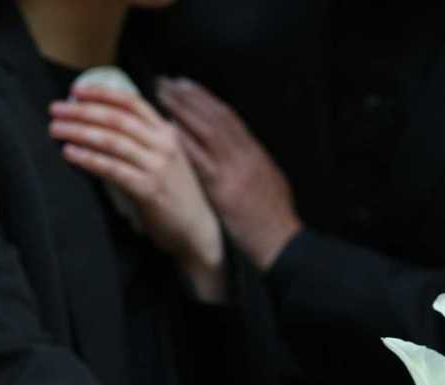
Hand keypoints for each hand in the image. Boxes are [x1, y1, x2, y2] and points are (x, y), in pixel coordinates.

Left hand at [51, 85, 225, 301]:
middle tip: (55, 110)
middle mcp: (163, 146)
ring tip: (56, 130)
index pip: (132, 103)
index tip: (76, 91)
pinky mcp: (149, 190)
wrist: (196, 229)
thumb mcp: (166, 159)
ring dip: (79, 132)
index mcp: (167, 133)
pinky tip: (70, 154)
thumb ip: (144, 142)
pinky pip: (112, 169)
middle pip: (116, 119)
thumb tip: (104, 126)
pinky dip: (89, 159)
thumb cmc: (174, 195)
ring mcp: (157, 167)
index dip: (102, 94)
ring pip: (112, 141)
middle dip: (82, 111)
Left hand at [156, 77, 301, 270]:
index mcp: (256, 154)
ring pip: (207, 130)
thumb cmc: (274, 220)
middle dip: (191, 96)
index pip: (229, 117)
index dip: (206, 98)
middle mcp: (246, 155)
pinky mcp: (223, 189)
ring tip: (163, 95)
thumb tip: (241, 153)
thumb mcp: (271, 184)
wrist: (282, 243)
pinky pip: (200, 159)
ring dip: (182, 109)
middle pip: (215, 116)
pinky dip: (184, 141)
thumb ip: (254, 166)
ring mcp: (234, 170)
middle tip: (169, 81)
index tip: (188, 86)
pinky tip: (168, 129)